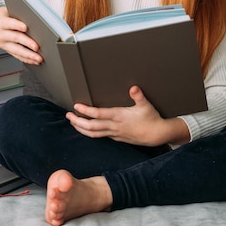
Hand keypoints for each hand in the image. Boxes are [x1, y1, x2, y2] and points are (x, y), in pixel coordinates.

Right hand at [0, 6, 42, 64]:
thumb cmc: (3, 17)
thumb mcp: (8, 11)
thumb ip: (18, 14)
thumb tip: (34, 17)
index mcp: (2, 22)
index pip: (10, 23)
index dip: (17, 25)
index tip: (25, 27)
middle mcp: (1, 34)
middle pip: (15, 38)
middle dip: (27, 43)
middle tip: (36, 47)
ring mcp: (3, 43)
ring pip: (17, 50)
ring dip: (28, 55)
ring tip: (38, 58)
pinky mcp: (7, 50)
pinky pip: (17, 56)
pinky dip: (27, 59)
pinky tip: (34, 60)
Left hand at [66, 85, 189, 145]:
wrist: (156, 135)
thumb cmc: (151, 118)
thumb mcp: (146, 105)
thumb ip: (138, 96)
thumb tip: (133, 87)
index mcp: (119, 116)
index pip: (98, 114)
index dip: (86, 111)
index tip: (76, 106)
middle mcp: (114, 126)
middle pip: (91, 126)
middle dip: (78, 121)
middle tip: (68, 115)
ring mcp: (114, 134)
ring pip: (93, 134)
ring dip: (81, 128)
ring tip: (72, 122)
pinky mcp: (116, 138)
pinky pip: (99, 136)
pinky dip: (90, 133)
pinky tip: (85, 129)